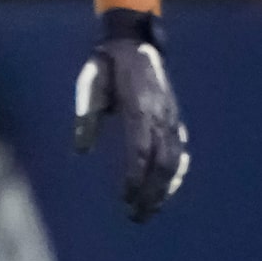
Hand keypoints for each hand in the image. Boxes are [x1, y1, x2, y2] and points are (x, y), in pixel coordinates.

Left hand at [74, 9, 187, 221]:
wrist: (134, 43)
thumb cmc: (106, 66)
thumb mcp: (89, 84)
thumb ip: (86, 116)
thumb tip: (81, 150)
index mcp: (141, 107)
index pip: (140, 152)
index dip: (134, 179)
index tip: (124, 199)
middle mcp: (162, 116)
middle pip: (161, 163)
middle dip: (151, 192)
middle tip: (136, 217)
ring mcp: (172, 118)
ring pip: (174, 160)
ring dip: (164, 188)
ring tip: (149, 211)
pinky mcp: (173, 119)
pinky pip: (180, 151)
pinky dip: (176, 173)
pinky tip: (167, 189)